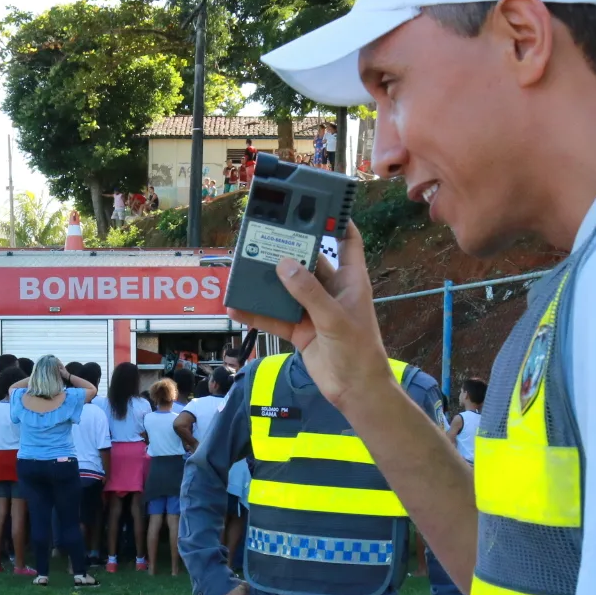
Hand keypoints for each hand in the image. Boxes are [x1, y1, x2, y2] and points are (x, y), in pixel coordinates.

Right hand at [226, 222, 398, 415]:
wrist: (355, 391)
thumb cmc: (357, 350)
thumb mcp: (334, 317)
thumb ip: (308, 291)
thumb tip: (283, 264)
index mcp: (350, 280)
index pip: (347, 241)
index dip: (337, 221)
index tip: (317, 203)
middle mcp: (331, 290)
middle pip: (309, 261)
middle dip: (289, 249)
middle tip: (265, 233)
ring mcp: (313, 310)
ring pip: (287, 289)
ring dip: (268, 281)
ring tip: (245, 266)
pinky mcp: (300, 330)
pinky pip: (275, 317)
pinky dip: (257, 312)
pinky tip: (238, 306)